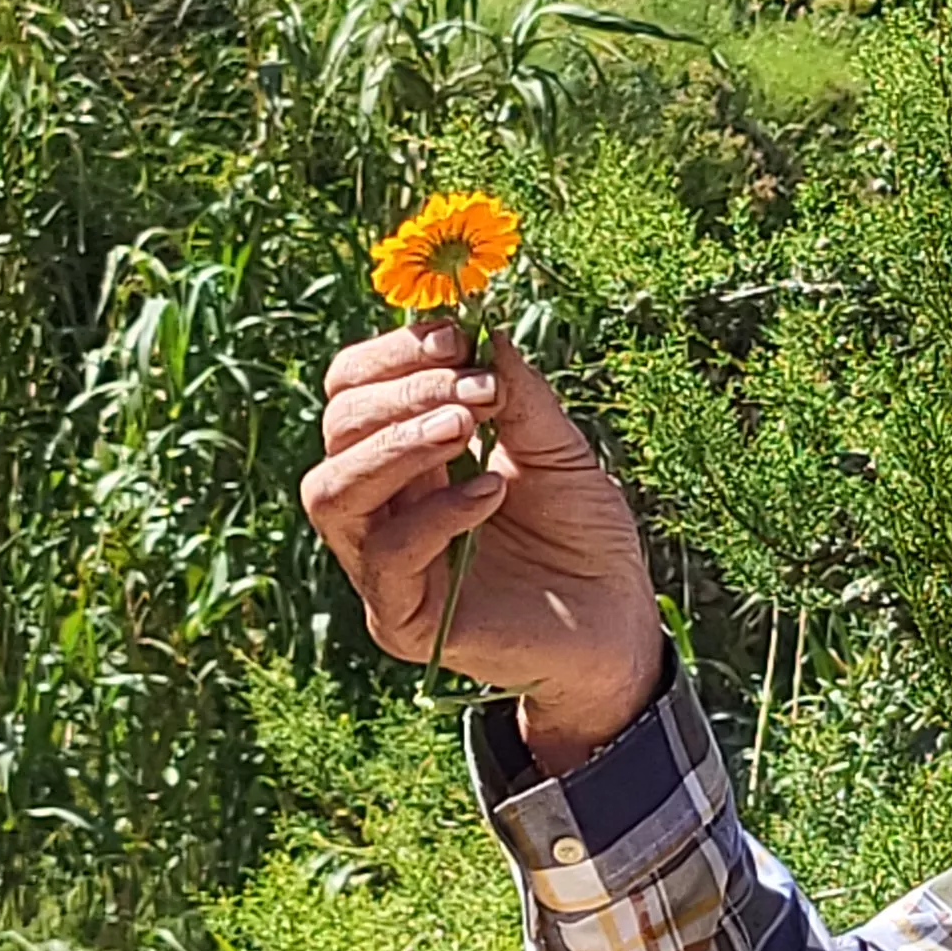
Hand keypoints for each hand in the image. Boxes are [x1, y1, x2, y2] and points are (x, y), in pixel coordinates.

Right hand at [301, 322, 665, 764]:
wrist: (618, 622)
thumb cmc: (584, 535)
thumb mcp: (557, 450)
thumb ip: (516, 395)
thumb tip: (481, 328)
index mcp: (407, 458)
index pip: (352, 392)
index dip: (391, 357)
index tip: (454, 339)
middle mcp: (381, 506)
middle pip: (335, 431)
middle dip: (401, 396)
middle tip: (474, 391)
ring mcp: (383, 565)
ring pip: (333, 492)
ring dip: (395, 446)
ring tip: (464, 426)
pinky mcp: (403, 620)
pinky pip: (386, 557)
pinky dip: (434, 515)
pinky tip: (490, 494)